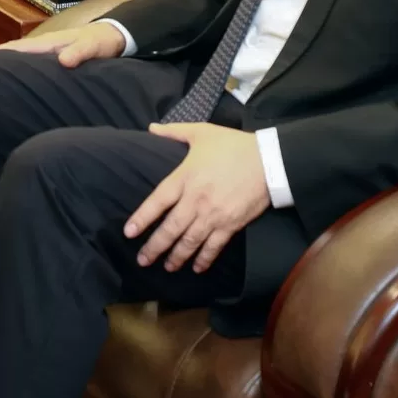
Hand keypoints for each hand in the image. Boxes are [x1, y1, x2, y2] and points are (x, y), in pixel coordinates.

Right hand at [0, 22, 126, 67]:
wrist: (114, 37)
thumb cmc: (101, 41)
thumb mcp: (92, 46)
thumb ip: (79, 53)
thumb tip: (62, 62)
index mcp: (48, 43)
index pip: (17, 48)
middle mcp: (43, 48)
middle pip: (14, 55)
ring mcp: (47, 55)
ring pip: (22, 62)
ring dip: (7, 70)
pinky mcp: (54, 63)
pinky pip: (32, 68)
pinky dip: (21, 74)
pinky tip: (16, 86)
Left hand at [123, 123, 271, 274]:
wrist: (269, 161)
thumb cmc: (234, 145)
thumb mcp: (202, 132)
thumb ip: (174, 132)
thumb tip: (151, 128)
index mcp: (185, 177)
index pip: (158, 201)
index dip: (142, 218)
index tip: (129, 233)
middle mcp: (196, 200)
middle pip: (171, 228)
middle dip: (155, 247)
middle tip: (143, 260)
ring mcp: (214, 215)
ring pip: (190, 242)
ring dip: (177, 257)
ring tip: (166, 267)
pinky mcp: (231, 224)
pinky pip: (214, 246)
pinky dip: (205, 259)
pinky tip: (197, 269)